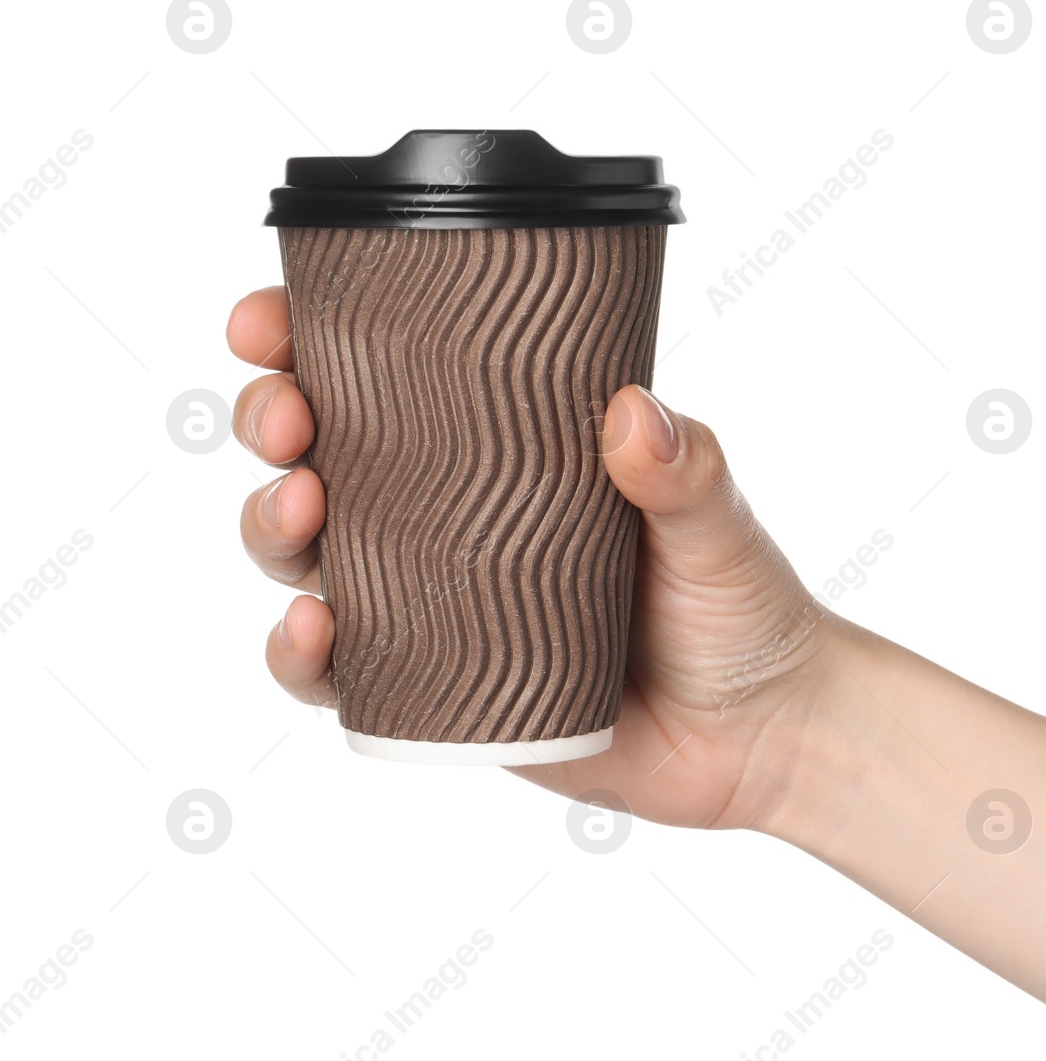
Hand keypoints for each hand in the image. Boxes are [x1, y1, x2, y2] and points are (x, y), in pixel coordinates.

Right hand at [226, 286, 837, 832]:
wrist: (762, 736)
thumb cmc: (742, 611)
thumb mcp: (718, 526)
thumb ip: (685, 471)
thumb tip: (632, 412)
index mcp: (508, 455)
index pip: (388, 382)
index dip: (307, 345)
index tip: (269, 324)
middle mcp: (453, 522)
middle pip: (321, 458)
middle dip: (275, 425)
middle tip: (289, 420)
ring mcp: (436, 607)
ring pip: (309, 560)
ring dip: (271, 528)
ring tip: (299, 512)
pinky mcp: (436, 692)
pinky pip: (342, 676)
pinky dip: (303, 657)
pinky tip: (312, 633)